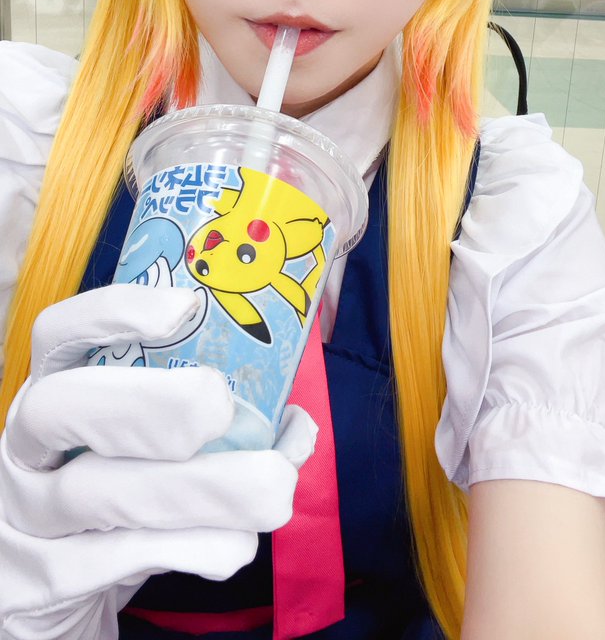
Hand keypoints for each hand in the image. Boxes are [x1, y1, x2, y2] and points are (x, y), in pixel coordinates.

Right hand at [0, 284, 316, 639]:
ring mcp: (30, 515)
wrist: (58, 581)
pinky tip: (237, 540)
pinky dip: (191, 546)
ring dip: (200, 487)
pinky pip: (121, 558)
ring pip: (99, 493)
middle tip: (219, 406)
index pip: (60, 333)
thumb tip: (291, 417)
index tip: (186, 307)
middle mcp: (28, 444)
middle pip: (61, 407)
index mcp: (51, 387)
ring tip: (272, 484)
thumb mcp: (133, 438)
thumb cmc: (113, 487)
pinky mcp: (50, 579)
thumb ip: (197, 412)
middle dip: (147, 401)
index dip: (116, 313)